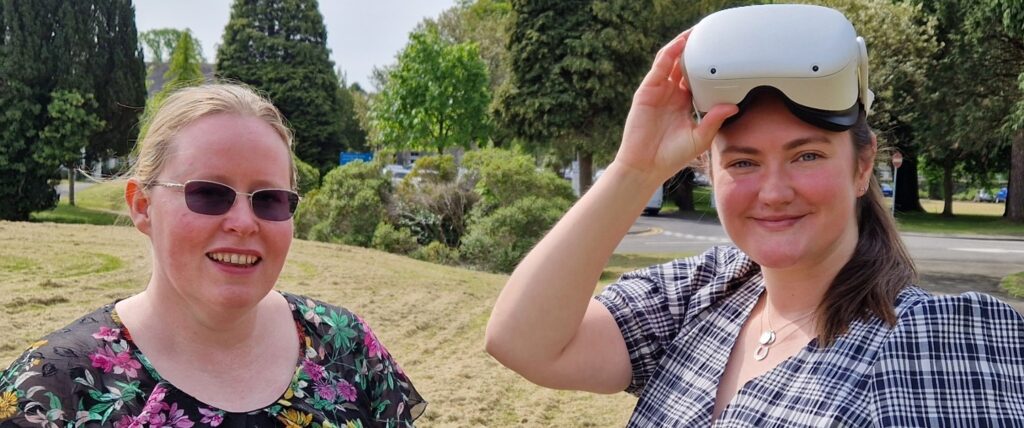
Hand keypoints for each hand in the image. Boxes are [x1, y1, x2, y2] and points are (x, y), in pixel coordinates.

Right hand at [614, 30, 737, 181]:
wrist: (646, 167)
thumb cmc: (670, 156)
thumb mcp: (700, 138)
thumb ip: (714, 120)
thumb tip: (734, 106)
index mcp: (683, 104)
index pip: (696, 78)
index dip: (706, 65)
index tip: (720, 55)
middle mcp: (670, 95)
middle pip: (683, 66)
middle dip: (694, 51)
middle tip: (708, 36)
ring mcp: (658, 92)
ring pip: (671, 62)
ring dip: (681, 47)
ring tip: (694, 33)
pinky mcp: (646, 92)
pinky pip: (659, 68)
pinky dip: (669, 54)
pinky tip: (680, 44)